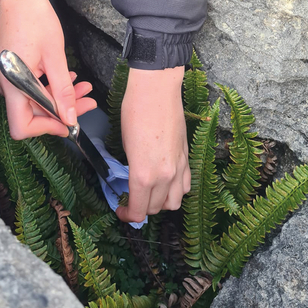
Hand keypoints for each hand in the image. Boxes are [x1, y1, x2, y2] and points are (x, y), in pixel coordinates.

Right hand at [0, 0, 95, 138]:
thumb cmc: (36, 20)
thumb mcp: (55, 57)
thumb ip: (63, 92)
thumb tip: (70, 119)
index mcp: (12, 85)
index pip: (23, 126)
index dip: (47, 129)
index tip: (69, 124)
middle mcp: (4, 86)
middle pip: (32, 114)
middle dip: (61, 111)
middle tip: (87, 102)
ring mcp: (5, 80)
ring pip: (35, 102)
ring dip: (60, 98)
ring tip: (83, 87)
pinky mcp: (10, 73)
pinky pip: (31, 90)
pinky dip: (50, 88)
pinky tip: (69, 80)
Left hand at [116, 67, 190, 222]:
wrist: (156, 91)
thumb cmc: (134, 113)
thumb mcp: (125, 146)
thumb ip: (133, 169)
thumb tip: (134, 180)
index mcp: (144, 175)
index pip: (139, 211)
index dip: (127, 216)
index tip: (120, 211)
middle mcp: (165, 176)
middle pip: (156, 209)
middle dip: (141, 209)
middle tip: (131, 200)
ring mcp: (179, 168)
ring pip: (175, 202)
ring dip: (161, 203)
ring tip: (150, 194)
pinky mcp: (187, 158)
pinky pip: (185, 186)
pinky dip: (175, 190)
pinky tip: (166, 182)